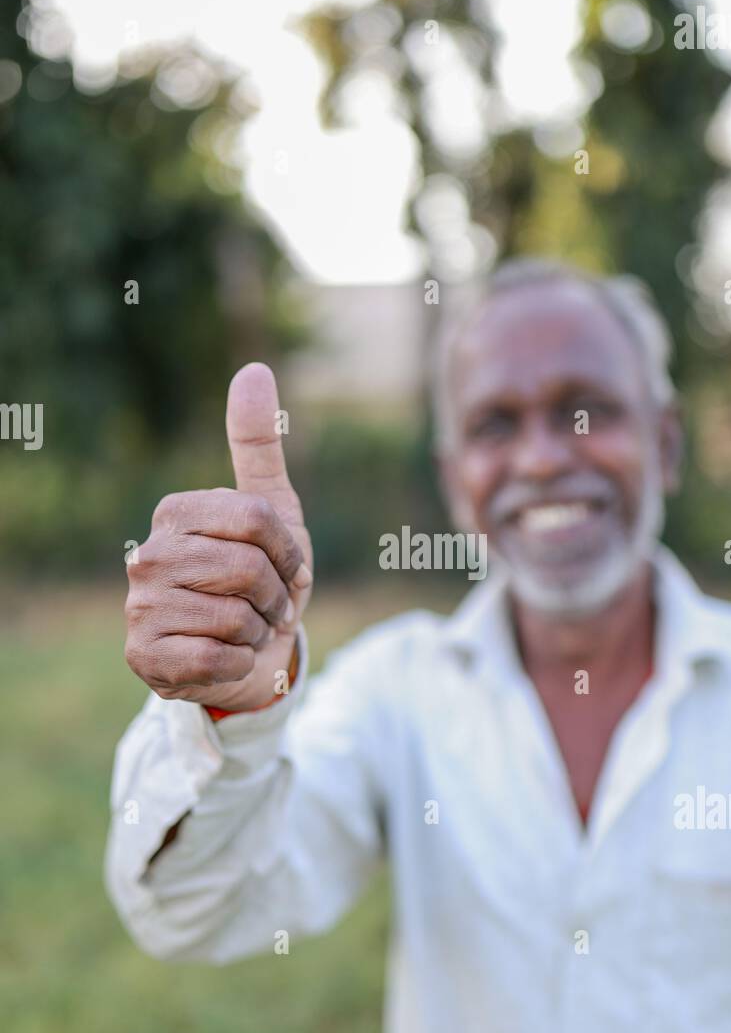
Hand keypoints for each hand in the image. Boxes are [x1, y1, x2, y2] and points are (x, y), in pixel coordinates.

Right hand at [125, 363, 312, 710]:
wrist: (248, 653)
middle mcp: (146, 554)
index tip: (287, 568)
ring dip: (258, 631)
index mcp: (175, 512)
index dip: (288, 552)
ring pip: (235, 616)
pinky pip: (218, 659)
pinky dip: (239, 663)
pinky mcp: (144, 656)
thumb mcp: (272, 511)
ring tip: (245, 629)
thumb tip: (253, 370)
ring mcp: (139, 607)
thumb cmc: (260, 578)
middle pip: (247, 567)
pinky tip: (224, 657)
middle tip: (267, 605)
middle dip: (275, 595)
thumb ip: (259, 445)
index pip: (256, 519)